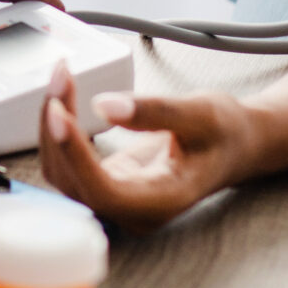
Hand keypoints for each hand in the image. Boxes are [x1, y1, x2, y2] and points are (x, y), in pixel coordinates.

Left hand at [32, 62, 261, 232]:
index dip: (75, 155)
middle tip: (62, 76)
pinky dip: (59, 129)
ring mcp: (116, 201)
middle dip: (57, 129)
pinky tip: (62, 97)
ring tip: (62, 79)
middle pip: (74, 183)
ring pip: (63, 174)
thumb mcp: (200, 113)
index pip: (103, 191)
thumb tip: (104, 105)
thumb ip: (155, 112)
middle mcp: (133, 211)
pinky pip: (68, 163)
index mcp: (161, 202)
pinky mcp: (105, 184)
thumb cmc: (224, 133)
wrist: (234, 145)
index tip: (58, 111)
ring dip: (53, 126)